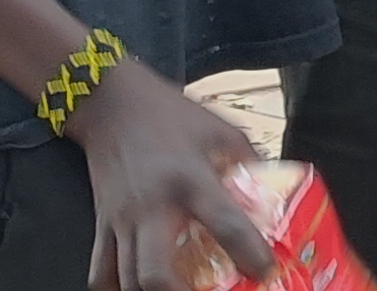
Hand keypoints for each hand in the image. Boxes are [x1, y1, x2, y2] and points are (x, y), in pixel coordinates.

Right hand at [58, 62, 266, 290]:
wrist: (110, 103)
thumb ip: (248, 160)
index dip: (249, 253)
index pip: (224, 224)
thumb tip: (275, 189)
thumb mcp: (219, 129)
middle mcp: (152, 206)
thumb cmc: (170, 114)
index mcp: (190, 178)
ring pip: (126, 280)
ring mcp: (121, 219)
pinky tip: (140, 289)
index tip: (264, 271)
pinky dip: (118, 287)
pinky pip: (101, 270)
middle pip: (155, 273)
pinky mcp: (101, 222)